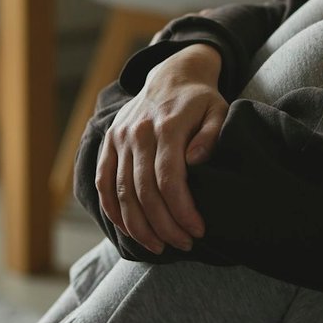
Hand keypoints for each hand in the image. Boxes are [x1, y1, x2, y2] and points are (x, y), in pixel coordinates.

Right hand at [96, 44, 227, 253]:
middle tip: (183, 245)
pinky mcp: (108, 143)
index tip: (197, 231)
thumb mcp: (218, 111)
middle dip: (163, 226)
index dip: (182, 211)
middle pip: (144, 192)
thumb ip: (211, 136)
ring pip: (121, 192)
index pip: (169, 179)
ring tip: (158, 246)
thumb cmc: (200, 101)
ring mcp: (119, 138)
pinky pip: (103, 183)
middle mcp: (137, 133)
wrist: (171, 75)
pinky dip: (113, 210)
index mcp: (166, 126)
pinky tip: (128, 230)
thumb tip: (196, 162)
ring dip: (138, 226)